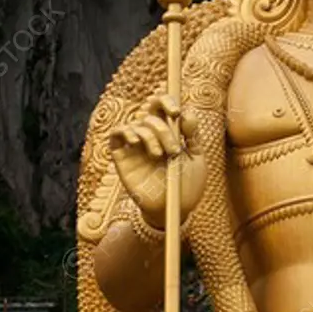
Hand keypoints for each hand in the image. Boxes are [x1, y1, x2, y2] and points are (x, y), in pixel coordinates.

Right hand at [109, 94, 206, 227]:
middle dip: (163, 126)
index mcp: (170, 131)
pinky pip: (116, 134)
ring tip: (161, 156)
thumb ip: (193, 135)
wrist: (173, 211)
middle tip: (173, 149)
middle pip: (149, 110)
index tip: (176, 112)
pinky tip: (137, 143)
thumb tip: (187, 111)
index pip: (163, 105)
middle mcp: (152, 135)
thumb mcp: (196, 159)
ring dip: (152, 136)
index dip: (166, 100)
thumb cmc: (187, 186)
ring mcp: (136, 145)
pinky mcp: (122, 157)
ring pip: (137, 123)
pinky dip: (125, 132)